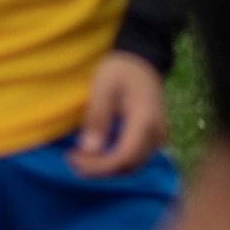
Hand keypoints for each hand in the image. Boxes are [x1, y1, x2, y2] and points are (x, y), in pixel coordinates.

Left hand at [68, 52, 167, 177]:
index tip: (72, 158)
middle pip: (127, 166)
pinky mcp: (152, 138)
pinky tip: (96, 153)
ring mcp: (157, 136)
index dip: (97, 166)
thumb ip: (97, 118)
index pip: (123, 157)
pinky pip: (134, 158)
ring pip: (131, 166)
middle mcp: (156, 133)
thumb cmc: (120, 70)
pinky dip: (114, 161)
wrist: (141, 60)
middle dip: (98, 169)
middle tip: (72, 158)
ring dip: (105, 167)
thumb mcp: (103, 87)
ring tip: (80, 158)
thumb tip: (90, 150)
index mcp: (145, 120)